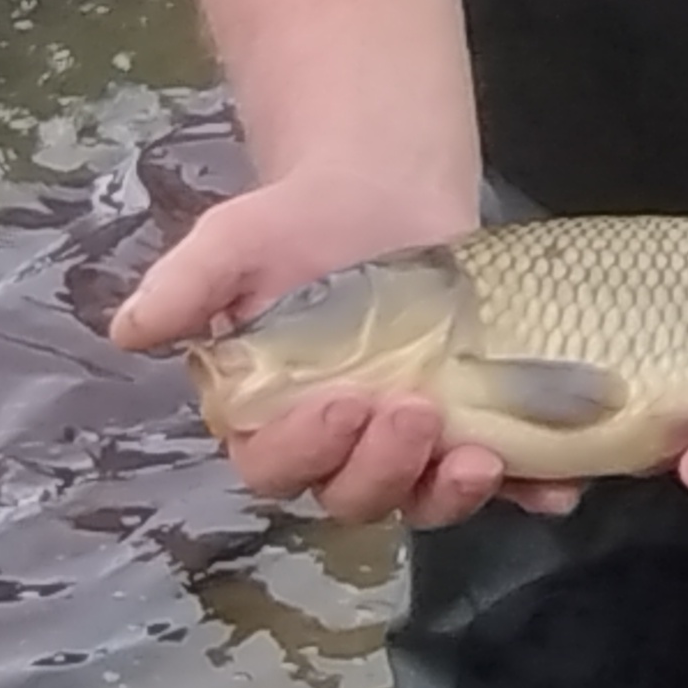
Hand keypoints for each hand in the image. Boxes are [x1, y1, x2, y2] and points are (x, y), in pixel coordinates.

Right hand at [111, 168, 578, 529]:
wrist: (381, 189)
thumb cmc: (297, 223)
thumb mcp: (234, 240)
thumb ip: (187, 286)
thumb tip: (129, 328)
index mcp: (270, 420)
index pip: (275, 464)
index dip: (306, 448)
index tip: (340, 400)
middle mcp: (339, 450)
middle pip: (354, 496)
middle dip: (384, 468)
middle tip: (416, 412)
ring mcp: (412, 447)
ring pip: (424, 499)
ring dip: (452, 492)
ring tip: (482, 453)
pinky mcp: (476, 427)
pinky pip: (506, 479)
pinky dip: (532, 489)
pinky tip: (558, 485)